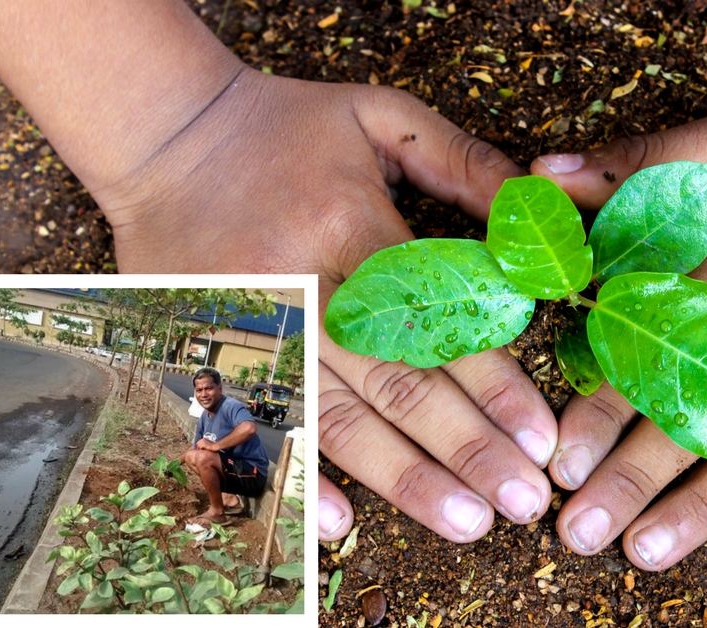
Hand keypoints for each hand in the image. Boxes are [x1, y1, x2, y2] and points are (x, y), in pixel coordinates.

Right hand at [90, 68, 558, 542]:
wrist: (165, 132)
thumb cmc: (288, 127)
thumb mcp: (383, 117)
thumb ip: (465, 163)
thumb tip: (536, 215)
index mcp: (352, 225)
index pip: (437, 319)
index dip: (494, 383)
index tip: (540, 438)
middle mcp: (307, 284)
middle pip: (395, 381)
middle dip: (465, 447)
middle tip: (522, 501)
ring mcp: (260, 324)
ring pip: (339, 414)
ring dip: (405, 477)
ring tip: (466, 521)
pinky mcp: (221, 346)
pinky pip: (267, 417)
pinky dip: (301, 472)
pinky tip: (342, 523)